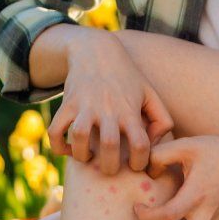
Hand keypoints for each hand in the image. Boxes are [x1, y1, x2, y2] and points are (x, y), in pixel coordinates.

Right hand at [47, 30, 172, 174]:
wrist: (96, 51)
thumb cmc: (127, 79)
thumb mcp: (150, 94)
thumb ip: (162, 121)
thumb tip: (153, 147)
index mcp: (130, 110)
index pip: (140, 145)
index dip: (140, 162)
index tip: (135, 165)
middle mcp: (108, 109)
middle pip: (109, 145)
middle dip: (110, 166)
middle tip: (111, 168)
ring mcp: (85, 106)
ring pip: (80, 137)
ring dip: (82, 155)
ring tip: (88, 157)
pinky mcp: (67, 104)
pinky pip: (55, 130)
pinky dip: (58, 146)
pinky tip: (68, 149)